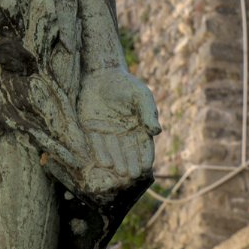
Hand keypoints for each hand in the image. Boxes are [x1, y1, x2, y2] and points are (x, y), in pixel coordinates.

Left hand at [76, 66, 160, 195]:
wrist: (101, 73)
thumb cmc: (125, 84)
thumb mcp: (140, 96)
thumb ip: (148, 112)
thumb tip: (157, 131)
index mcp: (138, 127)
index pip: (143, 145)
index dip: (145, 156)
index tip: (147, 166)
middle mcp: (123, 133)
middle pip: (128, 152)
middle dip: (131, 163)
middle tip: (133, 175)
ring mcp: (107, 133)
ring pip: (113, 151)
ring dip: (117, 162)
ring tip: (121, 172)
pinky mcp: (91, 129)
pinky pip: (97, 144)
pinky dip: (101, 154)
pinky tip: (105, 163)